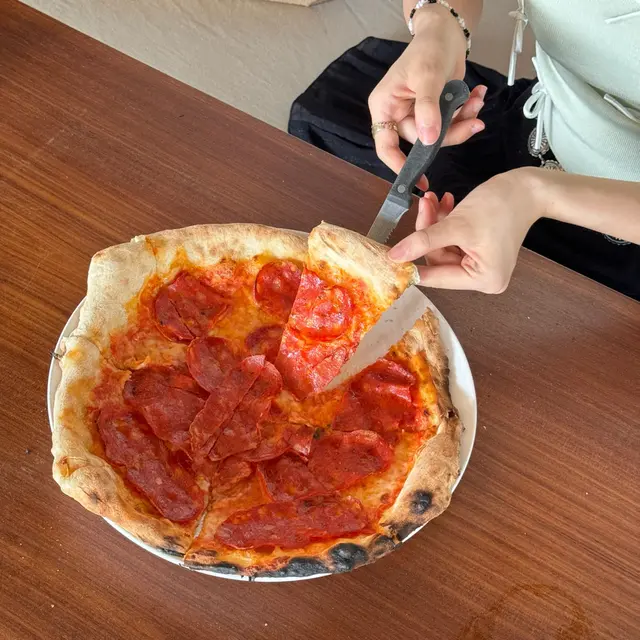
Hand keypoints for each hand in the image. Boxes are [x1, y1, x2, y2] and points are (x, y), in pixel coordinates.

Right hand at [368, 6, 485, 188]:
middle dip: (451, 132)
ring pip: (440, 135)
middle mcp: (399, 115)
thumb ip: (428, 109)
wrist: (446, 33)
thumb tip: (428, 140)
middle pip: (422, 141)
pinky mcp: (437, 112)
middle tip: (474, 122)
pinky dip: (466, 113)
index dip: (399, 165)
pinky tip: (476, 96)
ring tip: (477, 101)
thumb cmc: (428, 50)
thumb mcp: (427, 77)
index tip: (418, 181)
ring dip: (463, 122)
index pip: (386, 146)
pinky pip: (451, 124)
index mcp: (385, 108)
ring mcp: (418, 115)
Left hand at [388, 169, 542, 292]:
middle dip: (428, 233)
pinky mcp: (480, 249)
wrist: (529, 186)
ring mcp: (482, 264)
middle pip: (439, 259)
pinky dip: (446, 223)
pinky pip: (453, 240)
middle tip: (424, 206)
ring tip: (433, 200)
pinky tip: (445, 204)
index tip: (389, 254)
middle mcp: (483, 278)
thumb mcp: (457, 224)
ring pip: (443, 246)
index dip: (411, 263)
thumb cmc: (501, 205)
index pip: (437, 277)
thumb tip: (394, 257)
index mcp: (483, 279)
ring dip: (435, 224)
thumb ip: (424, 241)